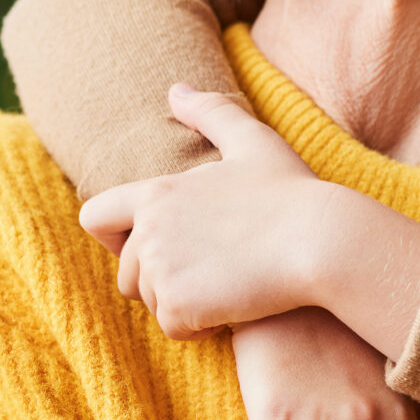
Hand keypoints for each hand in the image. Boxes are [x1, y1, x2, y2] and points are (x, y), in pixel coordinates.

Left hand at [77, 85, 333, 336]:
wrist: (323, 240)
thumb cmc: (294, 193)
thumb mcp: (254, 143)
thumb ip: (211, 114)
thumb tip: (176, 91)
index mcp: (158, 191)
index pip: (96, 216)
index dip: (116, 238)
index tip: (153, 247)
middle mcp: (149, 229)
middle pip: (126, 274)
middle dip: (161, 282)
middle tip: (212, 275)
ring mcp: (161, 268)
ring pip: (152, 303)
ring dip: (185, 304)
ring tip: (230, 287)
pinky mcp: (178, 304)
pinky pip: (175, 329)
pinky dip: (202, 327)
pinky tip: (236, 308)